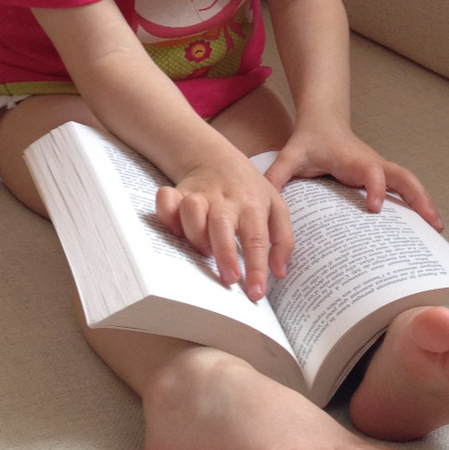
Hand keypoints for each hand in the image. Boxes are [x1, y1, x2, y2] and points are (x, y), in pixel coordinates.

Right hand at [156, 156, 294, 302]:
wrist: (216, 156)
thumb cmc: (249, 189)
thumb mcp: (276, 207)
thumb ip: (282, 240)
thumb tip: (279, 273)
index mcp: (252, 205)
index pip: (256, 238)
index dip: (256, 267)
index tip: (255, 293)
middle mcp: (226, 199)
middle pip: (223, 225)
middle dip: (225, 254)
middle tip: (229, 279)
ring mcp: (200, 194)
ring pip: (192, 210)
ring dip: (195, 233)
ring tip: (204, 250)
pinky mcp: (178, 192)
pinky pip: (166, 200)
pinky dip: (166, 213)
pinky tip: (174, 229)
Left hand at [264, 122, 443, 231]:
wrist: (324, 120)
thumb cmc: (310, 139)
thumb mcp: (291, 156)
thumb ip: (277, 175)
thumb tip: (262, 198)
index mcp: (352, 159)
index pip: (370, 172)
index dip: (374, 188)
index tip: (374, 208)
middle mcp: (371, 164)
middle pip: (403, 177)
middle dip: (418, 199)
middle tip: (432, 224)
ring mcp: (380, 169)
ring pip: (409, 183)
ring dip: (424, 202)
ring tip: (439, 229)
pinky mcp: (382, 175)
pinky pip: (404, 188)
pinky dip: (418, 203)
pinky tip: (428, 225)